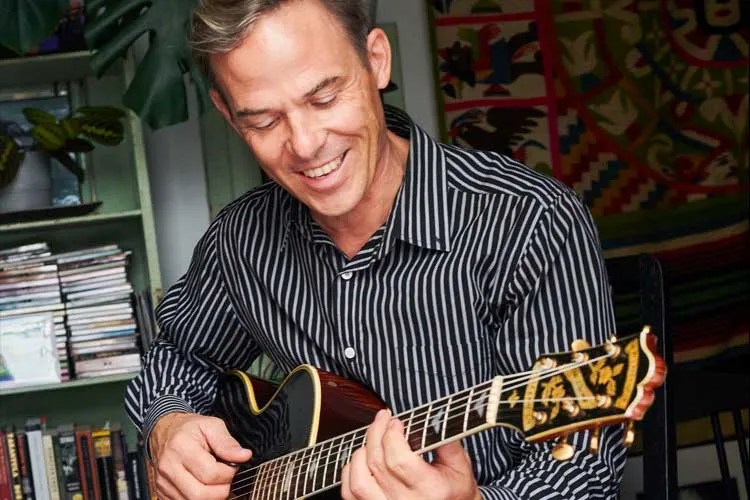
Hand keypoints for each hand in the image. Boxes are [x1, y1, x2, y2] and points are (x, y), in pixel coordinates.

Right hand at [149, 412, 252, 499]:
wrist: (164, 431)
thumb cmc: (189, 428)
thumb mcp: (211, 425)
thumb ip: (227, 443)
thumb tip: (244, 456)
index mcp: (181, 447)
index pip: (210, 474)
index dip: (228, 473)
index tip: (232, 466)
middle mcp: (169, 467)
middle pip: (200, 494)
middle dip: (221, 491)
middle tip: (226, 478)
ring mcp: (163, 483)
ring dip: (211, 497)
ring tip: (215, 483)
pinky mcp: (162, 493)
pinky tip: (204, 488)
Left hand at [341, 409, 481, 499]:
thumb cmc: (455, 492)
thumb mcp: (460, 467)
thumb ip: (447, 441)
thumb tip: (432, 417)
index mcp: (429, 490)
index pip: (399, 460)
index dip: (392, 435)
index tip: (396, 422)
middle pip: (377, 463)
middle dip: (376, 433)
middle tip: (383, 418)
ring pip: (359, 481)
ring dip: (361, 454)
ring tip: (372, 441)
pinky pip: (350, 493)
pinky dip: (350, 473)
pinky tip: (360, 460)